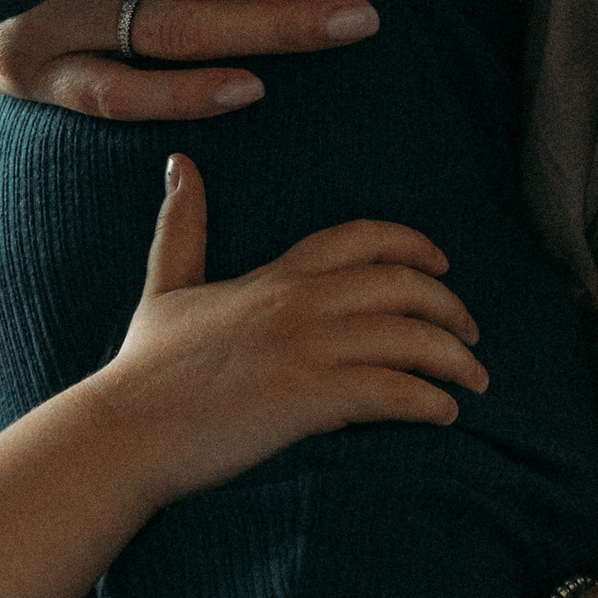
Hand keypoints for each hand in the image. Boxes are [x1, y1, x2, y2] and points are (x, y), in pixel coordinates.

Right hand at [88, 155, 484, 506]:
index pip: (363, 239)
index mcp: (275, 276)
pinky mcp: (307, 398)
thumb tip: (181, 164)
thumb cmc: (145, 369)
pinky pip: (393, 391)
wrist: (124, 432)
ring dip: (455, 360)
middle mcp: (298, 303)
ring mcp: (305, 349)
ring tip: (473, 383)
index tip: (443, 266)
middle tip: (471, 336)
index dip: (414, 246)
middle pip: (404, 285)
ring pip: (410, 338)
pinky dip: (429, 402)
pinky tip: (443, 415)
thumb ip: (183, 226)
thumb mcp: (166, 286)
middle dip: (451, 308)